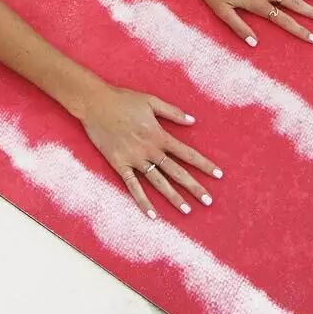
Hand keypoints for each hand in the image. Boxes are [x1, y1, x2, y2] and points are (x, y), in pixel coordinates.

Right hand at [80, 83, 221, 217]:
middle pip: (176, 171)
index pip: (186, 153)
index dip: (203, 164)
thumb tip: (193, 120)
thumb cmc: (122, 99)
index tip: (218, 175)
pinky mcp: (119, 163)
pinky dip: (142, 200)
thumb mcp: (150, 100)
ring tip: (187, 210)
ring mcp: (134, 158)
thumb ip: (172, 112)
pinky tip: (153, 214)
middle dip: (194, 187)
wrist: (94, 102)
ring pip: (158, 181)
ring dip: (173, 197)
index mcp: (158, 134)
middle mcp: (149, 149)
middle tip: (209, 201)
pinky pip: (133, 185)